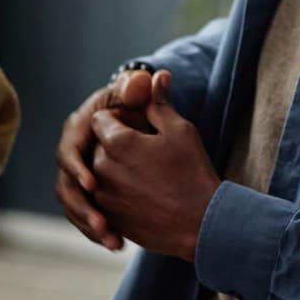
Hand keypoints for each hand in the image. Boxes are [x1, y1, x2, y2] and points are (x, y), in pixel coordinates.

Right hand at [55, 69, 156, 250]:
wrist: (138, 124)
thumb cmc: (136, 105)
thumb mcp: (138, 98)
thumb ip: (139, 90)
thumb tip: (148, 76)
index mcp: (78, 128)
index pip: (69, 150)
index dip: (78, 168)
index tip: (93, 184)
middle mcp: (72, 153)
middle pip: (66, 186)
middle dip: (83, 208)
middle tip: (103, 224)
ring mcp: (76, 176)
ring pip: (73, 206)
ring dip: (89, 225)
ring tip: (113, 240)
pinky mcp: (86, 194)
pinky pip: (84, 217)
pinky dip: (97, 232)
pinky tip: (118, 244)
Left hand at [89, 71, 219, 259]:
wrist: (202, 225)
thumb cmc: (193, 173)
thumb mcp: (181, 131)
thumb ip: (159, 103)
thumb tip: (157, 75)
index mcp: (117, 142)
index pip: (101, 118)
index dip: (119, 120)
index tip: (139, 128)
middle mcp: (102, 168)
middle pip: (97, 146)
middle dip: (115, 145)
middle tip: (146, 153)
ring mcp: (103, 196)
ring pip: (98, 173)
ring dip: (115, 170)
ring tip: (147, 176)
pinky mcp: (109, 219)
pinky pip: (103, 199)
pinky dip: (117, 194)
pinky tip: (143, 196)